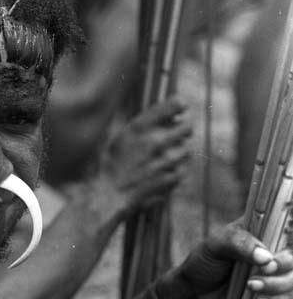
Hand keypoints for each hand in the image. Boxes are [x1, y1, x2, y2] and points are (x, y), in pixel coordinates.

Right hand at [96, 96, 191, 219]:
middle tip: (178, 132)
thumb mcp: (122, 136)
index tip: (180, 107)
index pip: (175, 105)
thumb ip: (144, 124)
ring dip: (180, 150)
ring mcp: (166, 161)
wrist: (110, 194)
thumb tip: (168, 115)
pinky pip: (184, 168)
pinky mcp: (172, 177)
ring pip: (187, 148)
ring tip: (165, 156)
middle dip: (184, 128)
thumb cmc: (112, 163)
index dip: (179, 105)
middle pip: (188, 126)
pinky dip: (178, 168)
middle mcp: (156, 141)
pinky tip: (164, 171)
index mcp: (141, 127)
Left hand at [177, 218, 292, 298]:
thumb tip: (266, 257)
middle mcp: (271, 249)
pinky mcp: (272, 293)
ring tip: (251, 287)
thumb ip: (239, 244)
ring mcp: (274, 272)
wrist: (195, 292)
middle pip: (292, 256)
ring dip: (278, 285)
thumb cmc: (204, 261)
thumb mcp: (216, 245)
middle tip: (265, 270)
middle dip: (283, 265)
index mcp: (259, 229)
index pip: (285, 227)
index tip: (273, 252)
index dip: (287, 238)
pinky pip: (286, 297)